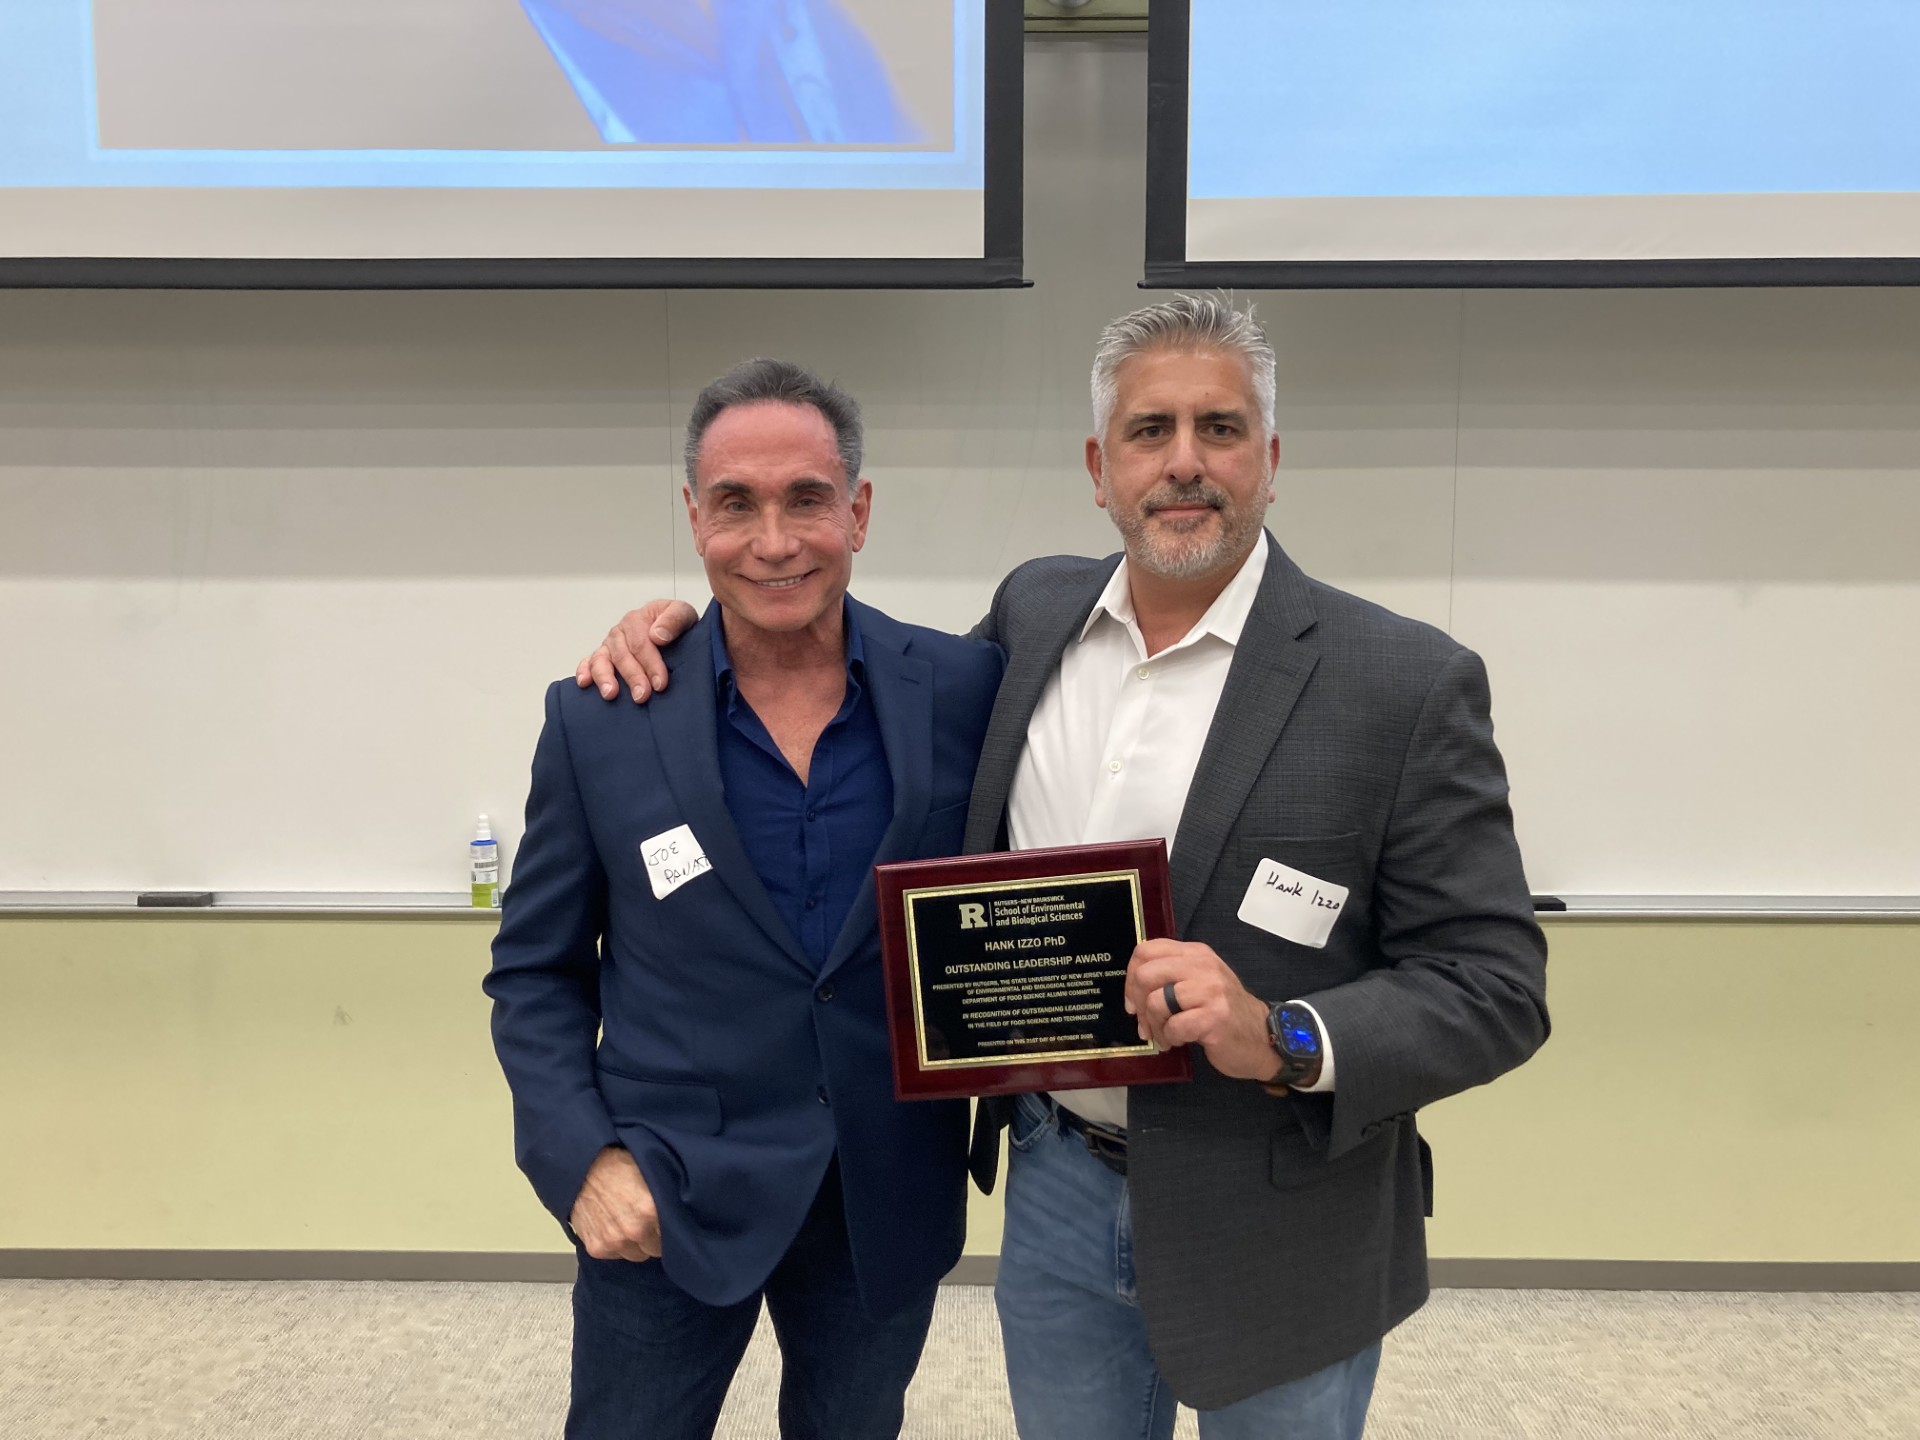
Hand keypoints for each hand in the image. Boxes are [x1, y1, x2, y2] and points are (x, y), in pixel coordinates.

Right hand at [569, 1147, 662, 1260]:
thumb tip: (681, 1211)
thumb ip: (666, 1197)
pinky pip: (616, 1256)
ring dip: (635, 1244)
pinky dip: (616, 1245)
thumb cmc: (618, 1166)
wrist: (582, 1168)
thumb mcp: (650, 1174)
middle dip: (653, 1237)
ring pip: (637, 1255)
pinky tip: (613, 1227)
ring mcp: (614, 1241)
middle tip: (646, 1222)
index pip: (673, 1235)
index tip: (665, 1222)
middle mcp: (634, 1230)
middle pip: (655, 1249)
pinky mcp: (597, 1248)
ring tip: (628, 1224)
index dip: (670, 1228)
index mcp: (651, 1210)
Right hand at [574, 600, 698, 701]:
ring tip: (611, 694)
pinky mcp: (602, 657)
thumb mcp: (684, 614)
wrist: (672, 630)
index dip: (650, 663)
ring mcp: (609, 645)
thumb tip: (657, 635)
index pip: (641, 642)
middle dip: (632, 676)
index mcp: (638, 619)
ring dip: (605, 677)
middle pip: (622, 655)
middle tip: (642, 695)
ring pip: (601, 660)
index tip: (660, 683)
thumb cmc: (675, 625)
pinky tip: (585, 683)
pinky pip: (588, 663)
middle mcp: (620, 632)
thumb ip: (674, 619)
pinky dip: (584, 672)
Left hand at [1124, 939, 1283, 1083]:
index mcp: (1196, 953)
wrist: (1263, 1036)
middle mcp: (1203, 966)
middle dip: (1138, 1005)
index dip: (1130, 977)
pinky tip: (1179, 1041)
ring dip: (1155, 1026)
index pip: (1146, 950)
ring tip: (1165, 1036)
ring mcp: (1211, 990)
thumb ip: (1170, 976)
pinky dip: (1171, 1038)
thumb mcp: (1200, 981)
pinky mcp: (1215, 1017)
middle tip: (1146, 1024)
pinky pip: (1174, 1026)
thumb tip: (1133, 988)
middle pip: (1146, 975)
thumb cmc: (1225, 1012)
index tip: (1133, 1000)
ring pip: (1156, 1002)